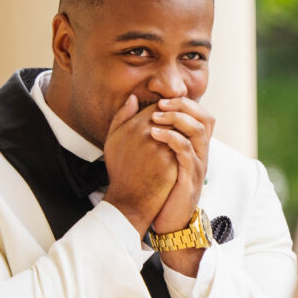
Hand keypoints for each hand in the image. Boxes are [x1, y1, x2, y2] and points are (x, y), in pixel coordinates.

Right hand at [103, 96, 177, 234]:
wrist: (129, 200)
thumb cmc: (120, 170)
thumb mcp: (112, 140)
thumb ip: (121, 116)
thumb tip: (133, 97)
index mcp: (133, 126)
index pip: (156, 108)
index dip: (162, 113)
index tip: (164, 121)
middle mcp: (147, 134)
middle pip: (170, 117)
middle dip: (173, 122)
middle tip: (175, 130)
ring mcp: (161, 148)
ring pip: (179, 131)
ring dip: (181, 133)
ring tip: (178, 142)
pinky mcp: (171, 162)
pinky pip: (184, 146)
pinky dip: (184, 147)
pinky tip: (182, 152)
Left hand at [149, 99, 213, 275]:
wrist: (168, 222)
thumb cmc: (162, 189)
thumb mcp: (161, 159)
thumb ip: (158, 136)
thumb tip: (145, 109)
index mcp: (196, 148)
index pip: (203, 116)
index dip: (186, 104)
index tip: (163, 100)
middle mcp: (202, 154)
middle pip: (205, 119)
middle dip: (183, 107)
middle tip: (160, 104)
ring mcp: (198, 166)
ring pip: (198, 132)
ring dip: (177, 119)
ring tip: (154, 116)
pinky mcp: (190, 178)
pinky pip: (186, 152)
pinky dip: (171, 138)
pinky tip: (153, 133)